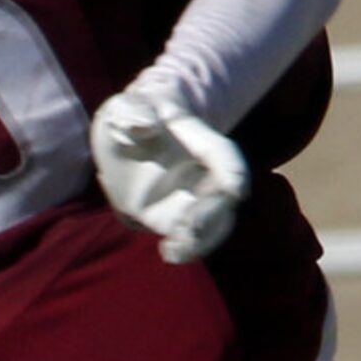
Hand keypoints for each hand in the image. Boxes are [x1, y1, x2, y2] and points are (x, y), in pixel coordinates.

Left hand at [90, 85, 248, 264]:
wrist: (124, 135)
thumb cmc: (132, 114)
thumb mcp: (124, 108)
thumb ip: (132, 112)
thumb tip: (143, 125)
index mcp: (196, 139)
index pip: (222, 154)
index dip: (233, 171)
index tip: (236, 190)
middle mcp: (200, 172)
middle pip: (223, 198)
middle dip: (212, 216)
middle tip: (189, 229)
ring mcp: (190, 197)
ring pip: (213, 225)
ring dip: (202, 240)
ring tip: (174, 248)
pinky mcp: (172, 218)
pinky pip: (189, 238)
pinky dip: (185, 249)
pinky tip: (167, 252)